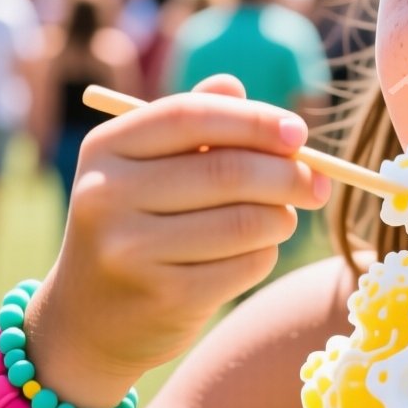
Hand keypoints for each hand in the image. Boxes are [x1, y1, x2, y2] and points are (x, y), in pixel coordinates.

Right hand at [23, 74, 331, 406]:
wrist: (89, 321)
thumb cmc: (135, 224)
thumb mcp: (146, 167)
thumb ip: (191, 122)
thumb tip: (236, 87)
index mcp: (105, 149)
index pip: (190, 117)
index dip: (254, 121)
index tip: (300, 134)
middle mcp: (108, 196)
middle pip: (227, 172)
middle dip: (288, 175)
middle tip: (319, 183)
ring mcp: (131, 250)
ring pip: (244, 222)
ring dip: (281, 218)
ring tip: (281, 218)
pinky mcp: (163, 297)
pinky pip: (245, 266)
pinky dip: (264, 255)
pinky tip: (252, 253)